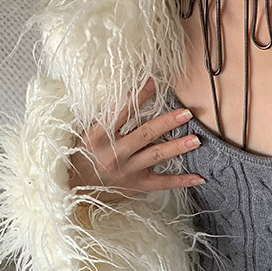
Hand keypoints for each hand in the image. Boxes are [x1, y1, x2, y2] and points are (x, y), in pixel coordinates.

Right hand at [68, 79, 205, 200]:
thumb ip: (105, 118)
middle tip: (186, 113)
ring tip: (196, 140)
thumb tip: (125, 95)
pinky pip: (162, 182)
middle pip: (145, 134)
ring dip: (177, 147)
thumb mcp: (85, 133)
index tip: (154, 83)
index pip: (121, 111)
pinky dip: (181, 180)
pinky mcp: (136, 184)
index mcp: (99, 135)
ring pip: (156, 155)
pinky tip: (199, 177)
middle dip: (167, 122)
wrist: (73, 187)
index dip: (138, 97)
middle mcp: (115, 152)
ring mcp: (128, 169)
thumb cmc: (79, 155)